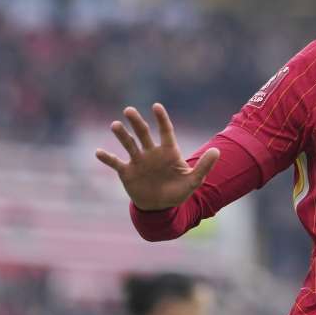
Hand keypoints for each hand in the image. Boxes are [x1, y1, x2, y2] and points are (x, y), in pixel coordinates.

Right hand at [95, 103, 219, 210]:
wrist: (161, 208)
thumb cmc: (178, 191)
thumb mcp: (193, 181)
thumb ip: (204, 166)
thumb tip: (217, 151)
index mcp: (168, 151)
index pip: (165, 131)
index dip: (161, 119)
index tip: (156, 106)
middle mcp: (151, 152)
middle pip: (143, 133)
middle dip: (136, 122)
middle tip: (129, 110)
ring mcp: (138, 161)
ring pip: (128, 144)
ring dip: (121, 135)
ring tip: (115, 125)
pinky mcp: (127, 172)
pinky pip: (115, 163)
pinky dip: (107, 158)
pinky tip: (98, 152)